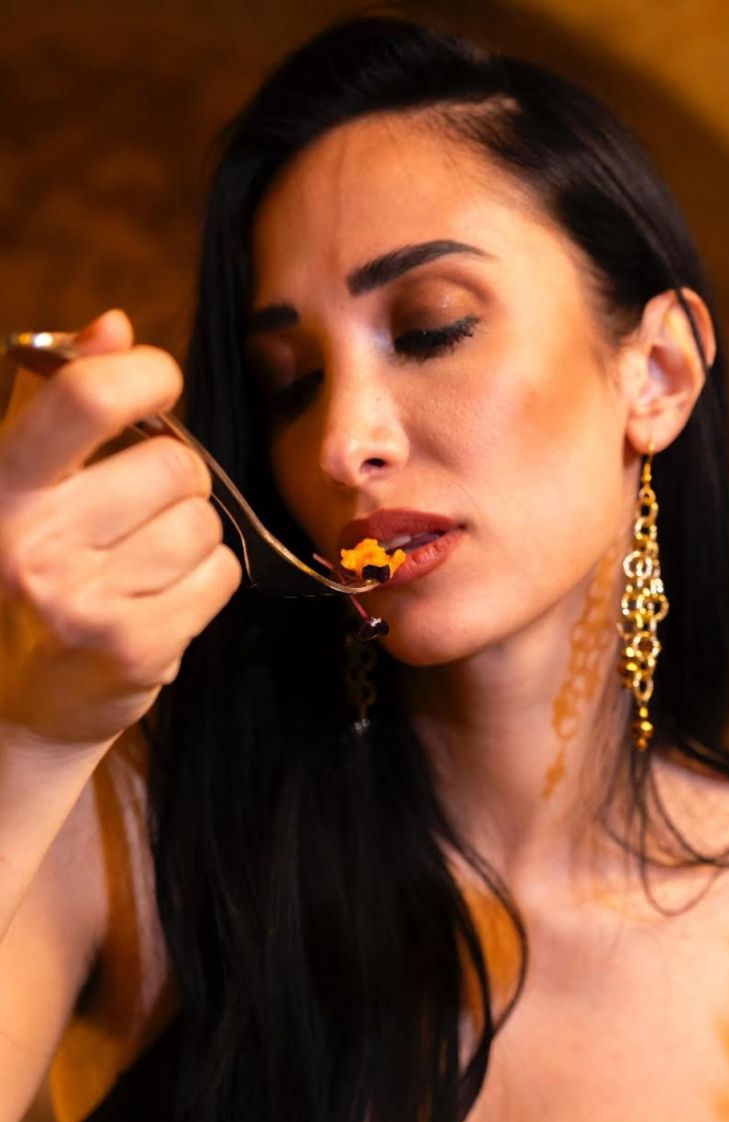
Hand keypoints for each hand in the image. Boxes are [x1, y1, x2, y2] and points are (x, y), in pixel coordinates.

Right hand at [0, 310, 241, 746]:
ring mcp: (83, 601)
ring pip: (204, 523)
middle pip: (175, 465)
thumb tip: (115, 326)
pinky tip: (161, 603)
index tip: (158, 385)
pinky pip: (221, 575)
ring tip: (143, 568)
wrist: (16, 704)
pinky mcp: (134, 648)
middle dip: (174, 483)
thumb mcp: (23, 484)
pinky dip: (205, 584)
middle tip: (138, 516)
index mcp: (0, 486)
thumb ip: (64, 402)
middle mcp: (33, 542)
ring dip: (190, 539)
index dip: (145, 376)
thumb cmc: (29, 575)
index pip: (86, 399)